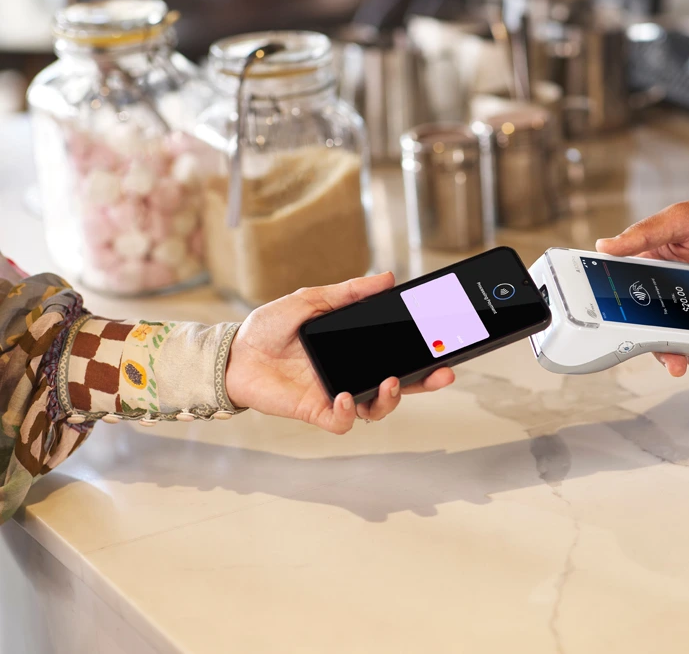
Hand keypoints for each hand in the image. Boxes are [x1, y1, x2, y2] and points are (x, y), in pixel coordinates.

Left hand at [225, 272, 454, 433]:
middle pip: (398, 385)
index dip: (422, 354)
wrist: (233, 353)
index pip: (396, 354)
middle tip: (444, 373)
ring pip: (377, 408)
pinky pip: (343, 422)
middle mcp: (350, 374)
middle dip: (425, 382)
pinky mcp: (316, 410)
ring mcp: (335, 394)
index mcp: (353, 349)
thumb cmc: (270, 328)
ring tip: (388, 381)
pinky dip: (349, 412)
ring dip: (390, 398)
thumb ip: (349, 293)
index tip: (443, 345)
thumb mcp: (312, 300)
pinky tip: (344, 395)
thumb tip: (386, 277)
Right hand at [596, 179, 688, 379]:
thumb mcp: (679, 219)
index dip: (632, 327)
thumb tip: (604, 246)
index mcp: (653, 270)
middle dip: (669, 354)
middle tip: (676, 365)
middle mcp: (673, 292)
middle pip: (662, 332)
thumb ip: (644, 234)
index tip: (633, 342)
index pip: (634, 304)